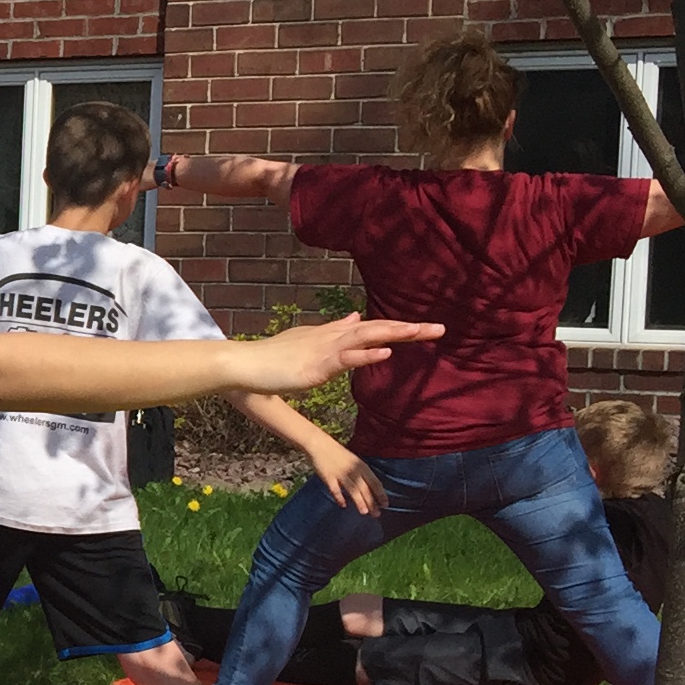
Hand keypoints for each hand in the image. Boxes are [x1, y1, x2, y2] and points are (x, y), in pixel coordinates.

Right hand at [233, 313, 442, 396]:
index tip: (426, 329)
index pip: (372, 328)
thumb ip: (334, 329)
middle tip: (440, 329)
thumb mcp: (308, 340)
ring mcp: (324, 350)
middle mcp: (332, 337)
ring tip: (420, 332)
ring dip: (393, 334)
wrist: (244, 364)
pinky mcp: (316, 366)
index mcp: (332, 334)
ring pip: (365, 338)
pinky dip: (366, 354)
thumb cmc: (272, 356)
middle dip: (409, 329)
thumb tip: (356, 317)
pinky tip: (385, 351)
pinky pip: (345, 359)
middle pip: (376, 328)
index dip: (399, 327)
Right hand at [309, 441, 384, 516]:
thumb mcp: (354, 461)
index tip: (386, 505)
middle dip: (372, 502)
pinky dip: (339, 497)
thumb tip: (370, 489)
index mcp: (362, 466)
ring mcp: (341, 474)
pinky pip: (335, 489)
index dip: (381, 494)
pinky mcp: (328, 477)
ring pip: (352, 489)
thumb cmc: (339, 454)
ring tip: (364, 512)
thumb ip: (361, 474)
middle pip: (365, 488)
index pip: (375, 482)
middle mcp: (353, 470)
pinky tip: (343, 505)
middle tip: (377, 514)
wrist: (320, 445)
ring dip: (359, 501)